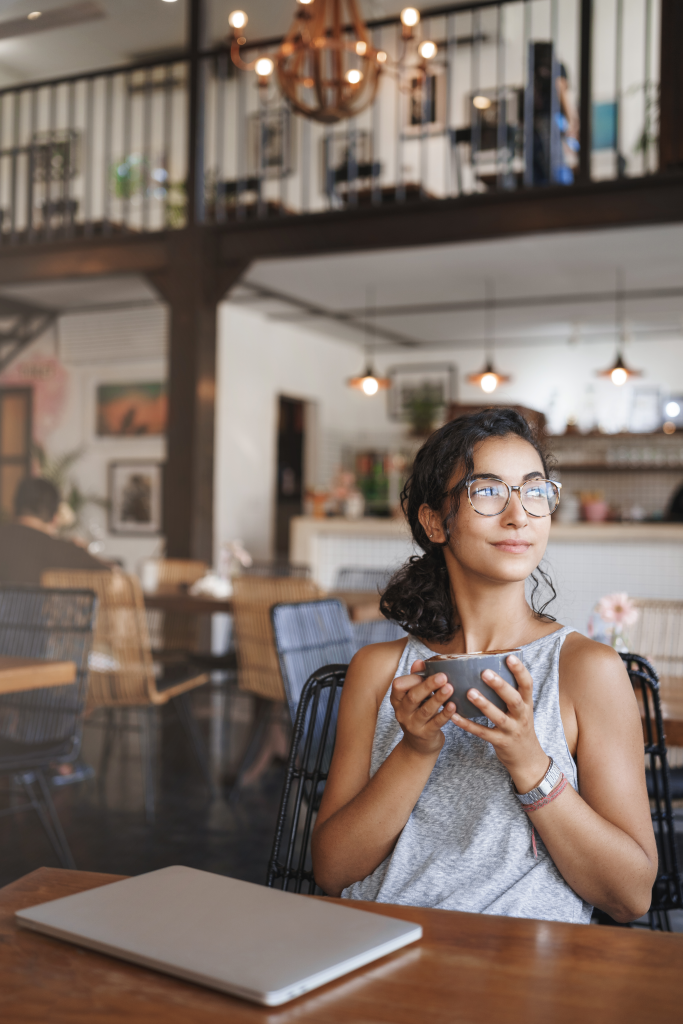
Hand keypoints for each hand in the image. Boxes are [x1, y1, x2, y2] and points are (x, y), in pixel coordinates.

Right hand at [391, 660, 455, 757]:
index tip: (427, 672)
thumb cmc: (418, 713)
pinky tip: (454, 706)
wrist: (419, 745)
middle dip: (428, 685)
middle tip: (443, 676)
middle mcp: (402, 712)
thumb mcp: (414, 697)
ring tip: (450, 688)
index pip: (399, 685)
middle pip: (413, 697)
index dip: (413, 678)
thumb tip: (419, 662)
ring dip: (438, 698)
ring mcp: (413, 725)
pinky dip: (445, 714)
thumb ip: (416, 679)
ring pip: (425, 710)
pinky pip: (436, 723)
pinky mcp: (425, 734)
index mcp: (397, 700)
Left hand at [449, 654, 548, 792]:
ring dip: (484, 704)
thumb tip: (492, 665)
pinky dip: (468, 725)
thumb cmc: (519, 725)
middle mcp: (521, 716)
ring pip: (498, 717)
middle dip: (500, 686)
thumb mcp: (522, 708)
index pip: (527, 685)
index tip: (509, 657)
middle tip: (485, 672)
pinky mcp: (500, 742)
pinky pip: (482, 733)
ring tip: (469, 692)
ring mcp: (511, 730)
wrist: (527, 758)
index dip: (520, 671)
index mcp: (527, 704)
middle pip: (513, 699)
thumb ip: (511, 691)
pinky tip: (454, 716)